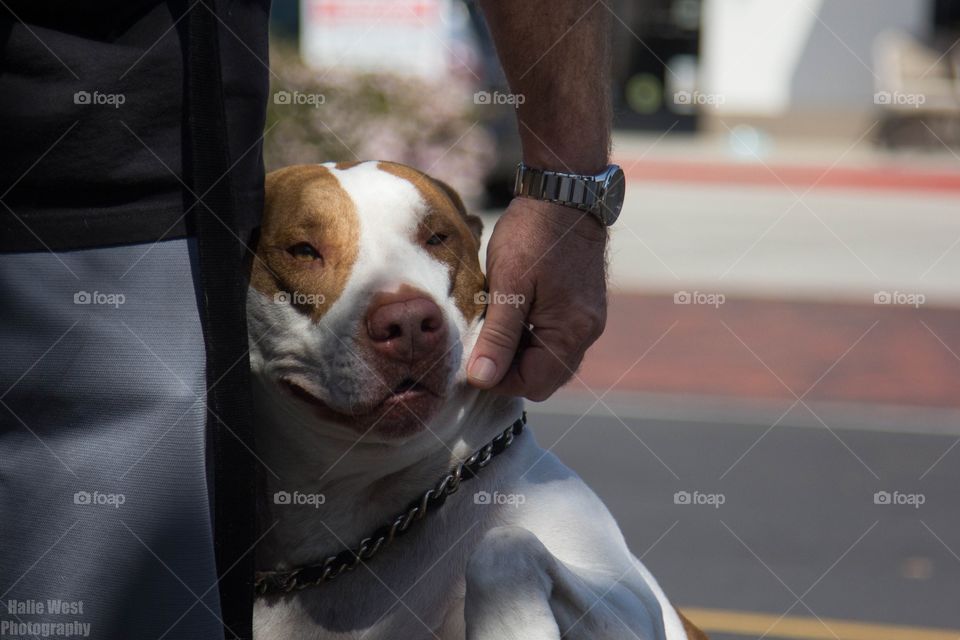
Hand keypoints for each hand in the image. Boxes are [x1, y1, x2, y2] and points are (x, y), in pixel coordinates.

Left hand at [467, 197, 607, 400]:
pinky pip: (554, 339)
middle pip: (544, 377)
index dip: (498, 379)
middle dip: (509, 369)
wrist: (563, 193)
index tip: (470, 359)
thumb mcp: (507, 285)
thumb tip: (481, 379)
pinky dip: (530, 337)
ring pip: (549, 359)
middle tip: (479, 343)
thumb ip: (497, 336)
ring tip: (492, 326)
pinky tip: (509, 314)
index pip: (534, 383)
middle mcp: (586, 332)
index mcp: (572, 331)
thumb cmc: (533, 233)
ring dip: (518, 353)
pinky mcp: (581, 307)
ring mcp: (587, 320)